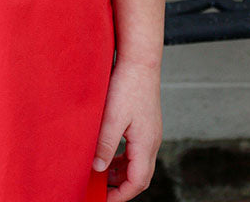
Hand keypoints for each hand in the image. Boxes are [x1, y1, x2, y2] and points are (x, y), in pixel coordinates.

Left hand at [92, 59, 161, 201]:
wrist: (140, 60)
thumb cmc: (127, 85)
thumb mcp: (112, 117)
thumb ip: (105, 144)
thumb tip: (98, 168)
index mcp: (146, 144)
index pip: (137, 182)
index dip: (121, 195)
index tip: (104, 199)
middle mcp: (152, 141)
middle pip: (139, 176)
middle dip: (120, 186)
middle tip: (100, 189)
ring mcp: (150, 131)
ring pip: (138, 163)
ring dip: (121, 171)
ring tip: (101, 172)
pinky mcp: (146, 122)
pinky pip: (137, 149)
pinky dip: (123, 157)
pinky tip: (109, 151)